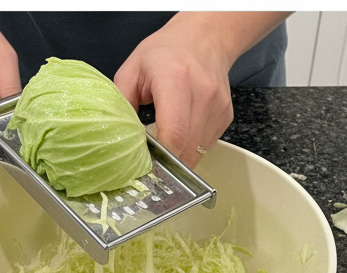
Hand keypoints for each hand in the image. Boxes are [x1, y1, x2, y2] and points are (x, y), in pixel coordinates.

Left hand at [114, 13, 235, 167]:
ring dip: (181, 153)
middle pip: (187, 149)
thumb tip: (121, 136)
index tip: (149, 160)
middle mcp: (202, 94)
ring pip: (198, 151)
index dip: (161, 156)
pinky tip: (184, 127)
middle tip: (155, 154)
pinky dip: (192, 144)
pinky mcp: (225, 117)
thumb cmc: (166, 52)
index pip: (173, 134)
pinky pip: (207, 145)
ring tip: (169, 136)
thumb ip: (122, 103)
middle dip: (169, 160)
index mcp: (175, 80)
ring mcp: (217, 107)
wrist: (204, 39)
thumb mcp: (132, 70)